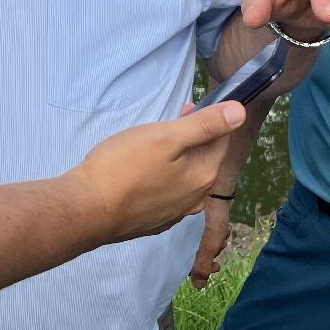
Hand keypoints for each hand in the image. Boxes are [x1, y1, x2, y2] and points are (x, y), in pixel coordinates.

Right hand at [67, 101, 245, 243]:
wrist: (88, 208)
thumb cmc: (126, 165)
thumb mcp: (166, 136)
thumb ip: (206, 125)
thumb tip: (241, 112)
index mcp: (204, 176)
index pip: (220, 141)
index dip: (208, 119)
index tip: (186, 107)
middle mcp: (195, 199)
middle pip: (202, 161)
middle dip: (191, 139)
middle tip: (166, 122)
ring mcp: (173, 214)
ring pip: (184, 178)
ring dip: (176, 159)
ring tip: (151, 145)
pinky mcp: (152, 222)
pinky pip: (167, 194)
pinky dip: (161, 179)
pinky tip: (141, 174)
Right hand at [190, 199, 231, 287]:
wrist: (218, 186)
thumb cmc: (211, 214)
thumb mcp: (209, 243)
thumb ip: (202, 265)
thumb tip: (197, 286)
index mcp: (182, 239)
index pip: (186, 261)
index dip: (201, 269)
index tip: (216, 267)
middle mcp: (185, 232)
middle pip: (198, 250)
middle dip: (214, 251)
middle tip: (221, 245)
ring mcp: (193, 223)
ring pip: (205, 239)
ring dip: (218, 240)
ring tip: (224, 232)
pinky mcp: (201, 214)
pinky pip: (209, 229)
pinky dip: (218, 230)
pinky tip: (224, 226)